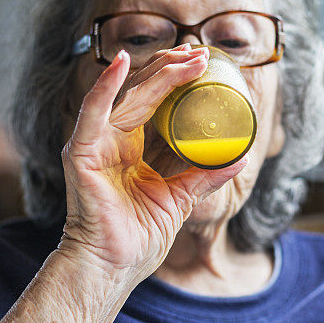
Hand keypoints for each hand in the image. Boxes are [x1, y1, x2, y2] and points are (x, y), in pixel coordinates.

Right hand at [58, 44, 246, 282]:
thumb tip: (241, 157)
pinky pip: (93, 112)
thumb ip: (205, 175)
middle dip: (173, 68)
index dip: (177, 79)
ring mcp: (97, 143)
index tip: (203, 63)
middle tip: (202, 54)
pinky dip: (105, 86)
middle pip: (144, 92)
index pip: (156, 102)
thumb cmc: (139, 238)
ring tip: (187, 57)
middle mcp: (113, 139)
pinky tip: (120, 63)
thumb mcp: (181, 198)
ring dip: (158, 73)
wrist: (113, 268)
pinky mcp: (83, 152)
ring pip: (129, 96)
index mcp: (133, 148)